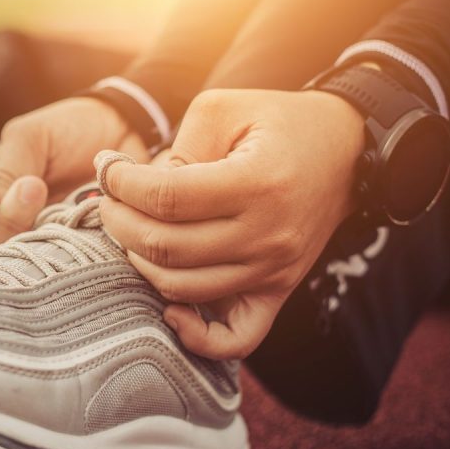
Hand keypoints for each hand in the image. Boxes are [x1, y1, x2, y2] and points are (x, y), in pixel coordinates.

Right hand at [0, 96, 148, 263]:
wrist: (127, 130)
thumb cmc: (67, 130)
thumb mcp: (29, 139)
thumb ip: (2, 172)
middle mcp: (8, 235)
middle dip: (2, 228)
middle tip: (33, 188)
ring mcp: (44, 249)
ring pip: (23, 272)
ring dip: (35, 238)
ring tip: (54, 195)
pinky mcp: (81, 257)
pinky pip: (68, 271)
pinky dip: (71, 253)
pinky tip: (81, 223)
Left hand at [98, 89, 364, 359]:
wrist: (343, 148)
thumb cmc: (275, 122)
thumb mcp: (223, 109)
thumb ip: (178, 147)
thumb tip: (131, 187)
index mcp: (256, 183)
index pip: (165, 197)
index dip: (121, 185)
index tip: (107, 170)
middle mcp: (267, 235)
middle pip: (165, 246)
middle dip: (118, 222)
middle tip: (108, 201)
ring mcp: (274, 270)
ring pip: (182, 288)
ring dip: (138, 261)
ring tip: (130, 231)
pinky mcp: (277, 291)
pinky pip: (235, 339)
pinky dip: (195, 336)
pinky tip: (168, 308)